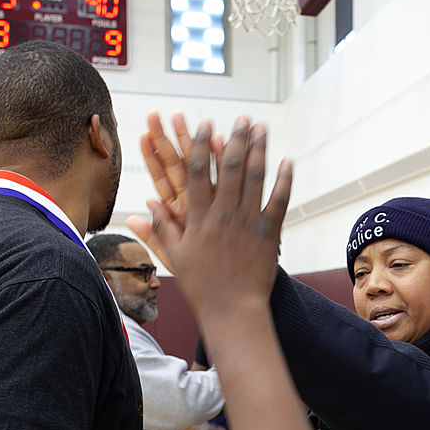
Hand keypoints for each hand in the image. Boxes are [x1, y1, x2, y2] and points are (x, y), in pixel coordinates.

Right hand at [127, 117, 291, 317]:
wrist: (232, 311)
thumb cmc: (202, 286)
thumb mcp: (176, 257)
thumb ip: (160, 229)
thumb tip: (142, 208)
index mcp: (198, 219)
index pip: (196, 173)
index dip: (199, 145)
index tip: (203, 124)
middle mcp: (224, 215)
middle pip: (229, 167)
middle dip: (236, 138)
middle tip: (242, 118)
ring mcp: (248, 222)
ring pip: (255, 178)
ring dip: (259, 150)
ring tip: (261, 129)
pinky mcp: (269, 233)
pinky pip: (279, 201)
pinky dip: (283, 180)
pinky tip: (286, 161)